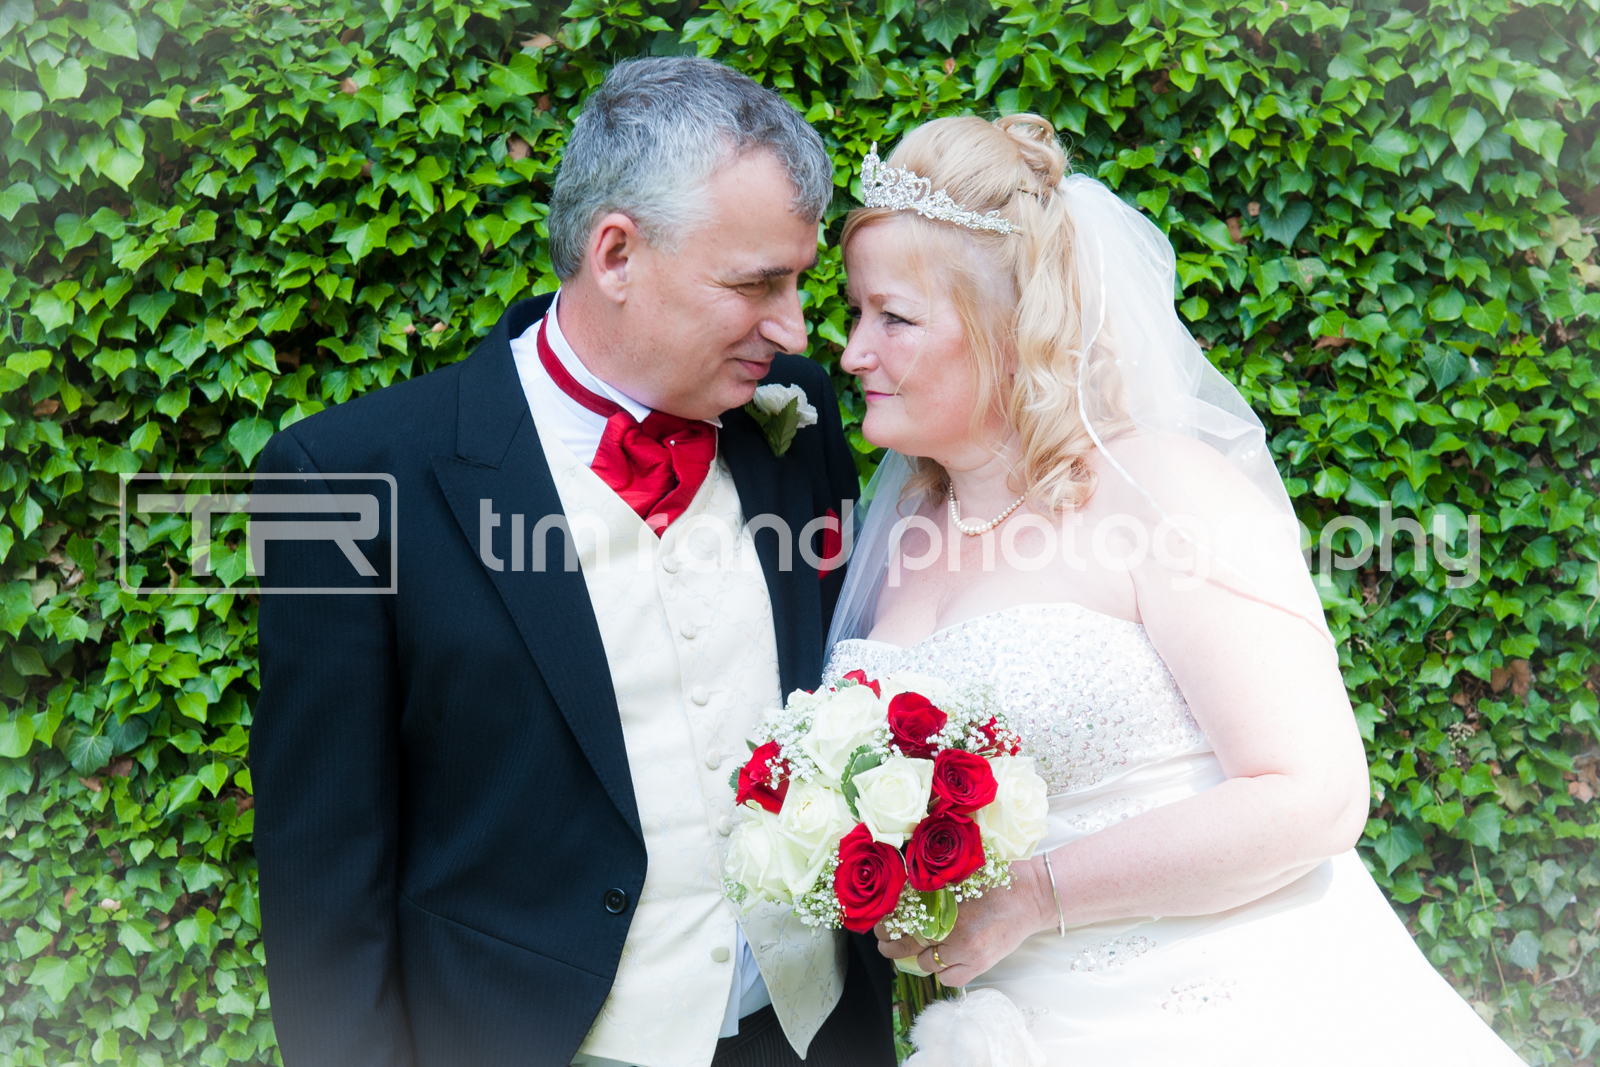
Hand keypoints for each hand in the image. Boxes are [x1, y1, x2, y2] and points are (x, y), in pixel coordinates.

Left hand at [873, 854, 1058, 986]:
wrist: (1031, 897)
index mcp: (946, 905)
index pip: (903, 922)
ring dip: (919, 957)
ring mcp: (967, 952)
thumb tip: (902, 895)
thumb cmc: (998, 880)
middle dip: (891, 946)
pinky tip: (944, 960)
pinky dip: (942, 972)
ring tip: (916, 949)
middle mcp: (954, 931)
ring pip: (926, 964)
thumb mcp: (961, 876)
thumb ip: (934, 887)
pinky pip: (948, 979)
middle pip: (908, 946)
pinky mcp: (980, 966)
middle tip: (884, 943)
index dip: (886, 926)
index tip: (880, 925)